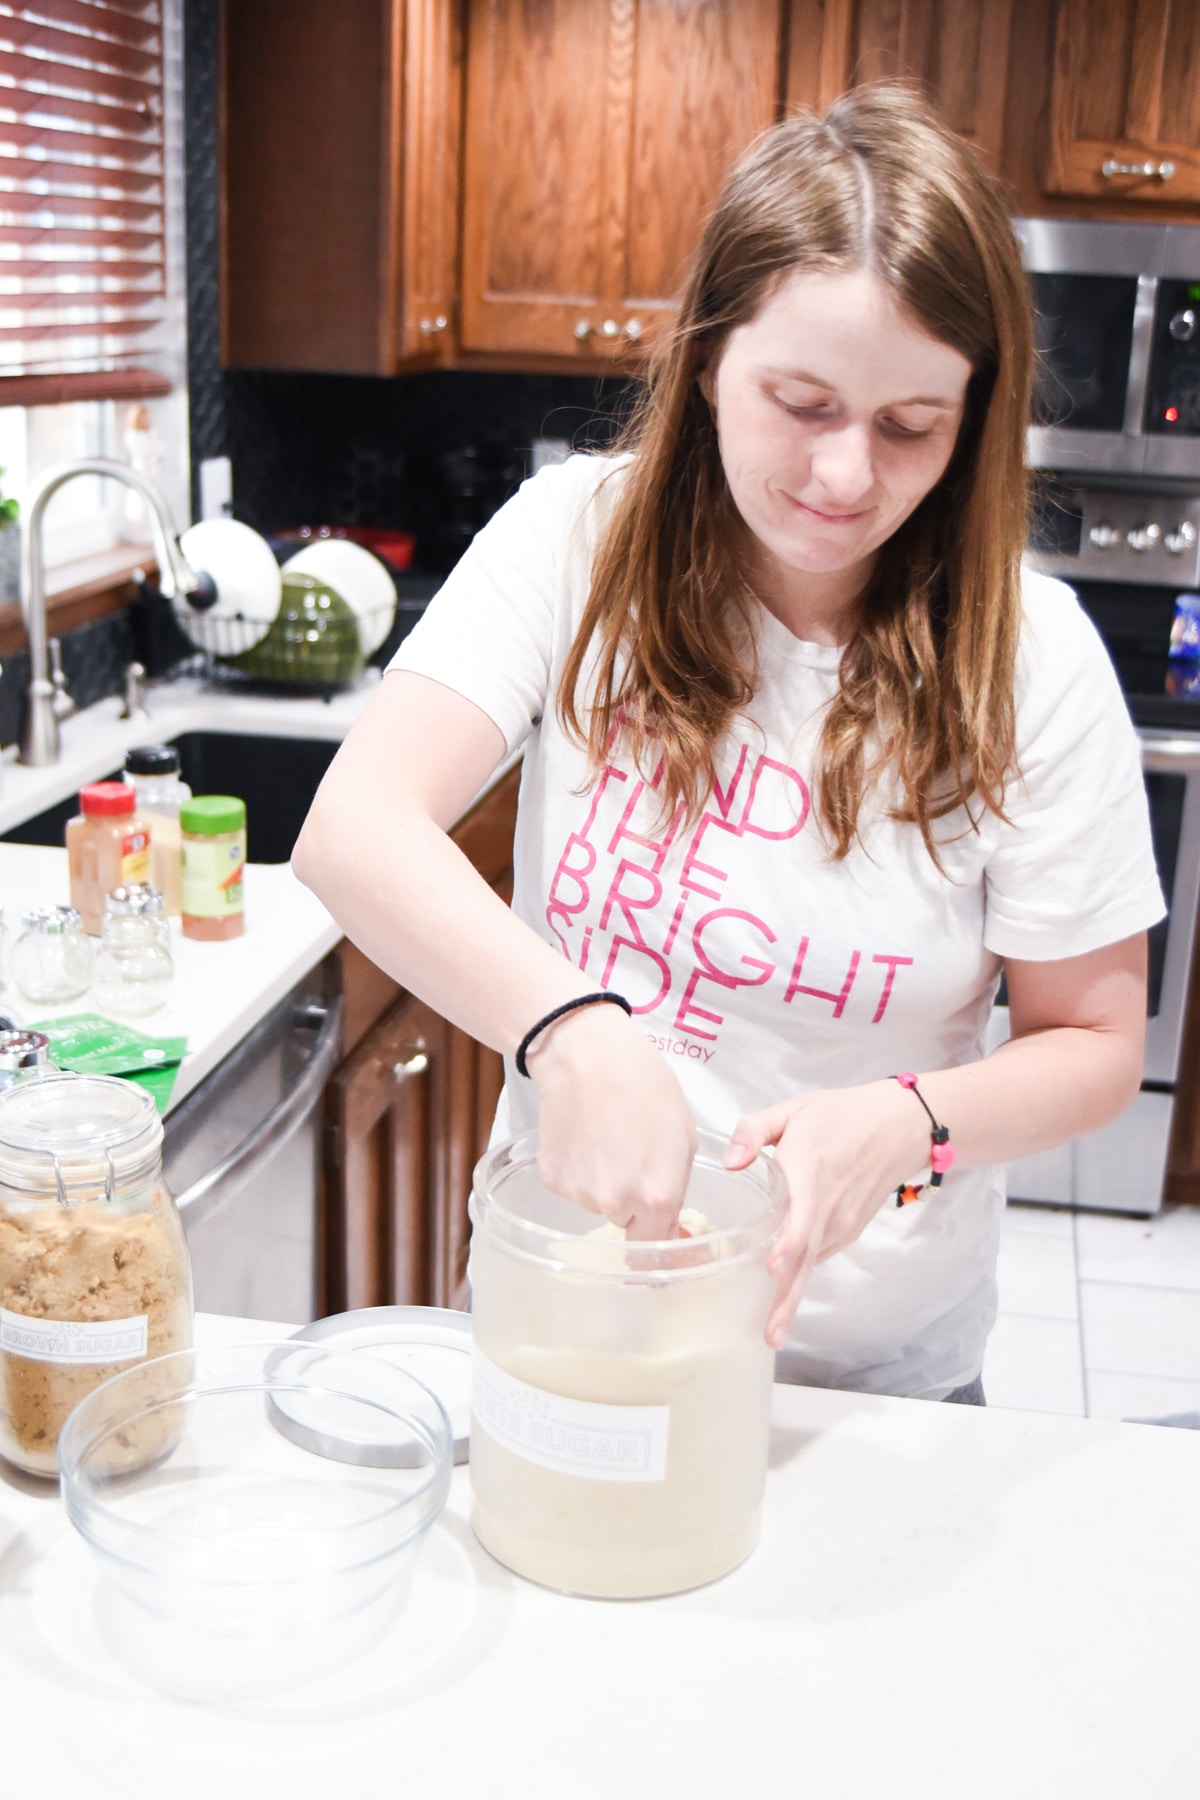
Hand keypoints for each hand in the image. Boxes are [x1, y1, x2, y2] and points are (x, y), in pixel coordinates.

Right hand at [527, 1003, 696, 1239]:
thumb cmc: (645, 1086)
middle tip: (633, 1156)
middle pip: (626, 1222)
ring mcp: (579, 1193)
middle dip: (633, 1201)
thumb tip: (668, 1231)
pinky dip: (579, 1170)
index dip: (660, 1236)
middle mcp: (615, 1203)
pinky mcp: (553, 1179)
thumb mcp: (683, 1138)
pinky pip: (573, 1187)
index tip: (660, 1228)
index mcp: (656, 1197)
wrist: (588, 1056)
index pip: (656, 1248)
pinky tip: (584, 1136)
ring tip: (608, 1137)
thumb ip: (677, 1189)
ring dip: (605, 1182)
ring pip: (599, 1203)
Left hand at [724, 1080, 929, 1347]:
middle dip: (788, 1298)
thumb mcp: (793, 1109)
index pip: (802, 1216)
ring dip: (793, 1299)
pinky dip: (803, 1280)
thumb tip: (730, 1162)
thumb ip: (753, 1130)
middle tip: (770, 1335)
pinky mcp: (848, 1230)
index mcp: (812, 1171)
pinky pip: (820, 1257)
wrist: (899, 1126)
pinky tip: (783, 1301)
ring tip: (772, 1332)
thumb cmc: (842, 1116)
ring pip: (813, 1265)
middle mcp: (829, 1205)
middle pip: (807, 1257)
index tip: (773, 1269)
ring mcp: (842, 1222)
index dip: (788, 1244)